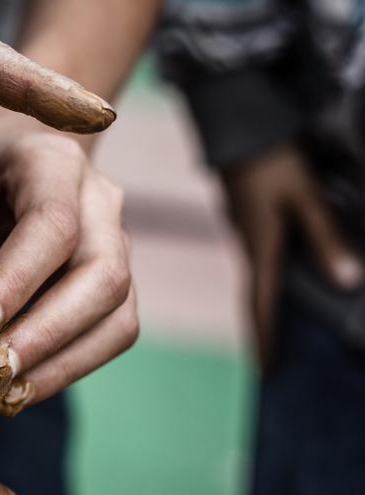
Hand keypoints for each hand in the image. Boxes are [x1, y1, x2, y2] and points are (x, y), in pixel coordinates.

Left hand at [0, 101, 137, 415]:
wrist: (10, 155)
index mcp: (52, 161)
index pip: (53, 225)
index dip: (16, 283)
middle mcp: (99, 198)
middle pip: (101, 276)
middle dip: (44, 335)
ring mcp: (118, 240)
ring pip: (116, 314)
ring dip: (60, 364)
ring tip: (3, 394)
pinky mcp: (116, 280)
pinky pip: (111, 333)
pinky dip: (68, 368)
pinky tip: (21, 388)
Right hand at [221, 144, 362, 367]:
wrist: (236, 128)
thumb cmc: (272, 161)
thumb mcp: (305, 198)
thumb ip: (325, 239)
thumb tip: (347, 282)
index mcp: (261, 245)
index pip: (261, 302)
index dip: (266, 336)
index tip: (267, 369)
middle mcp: (249, 244)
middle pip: (254, 295)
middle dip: (261, 328)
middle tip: (266, 359)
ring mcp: (245, 231)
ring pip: (256, 277)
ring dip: (262, 305)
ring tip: (271, 328)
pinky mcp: (248, 218)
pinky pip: (257, 259)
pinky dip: (264, 281)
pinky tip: (273, 281)